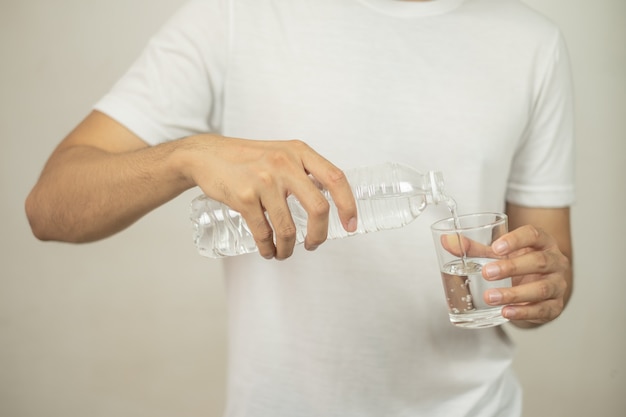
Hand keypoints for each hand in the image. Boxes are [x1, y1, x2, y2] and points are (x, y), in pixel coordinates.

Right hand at [179, 135, 357, 259]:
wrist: (206, 155)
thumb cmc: (247, 158)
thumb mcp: (281, 153)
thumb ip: (303, 171)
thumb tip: (327, 201)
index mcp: (299, 152)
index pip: (336, 178)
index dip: (348, 205)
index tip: (351, 225)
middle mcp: (285, 163)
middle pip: (318, 208)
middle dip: (319, 235)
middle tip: (313, 244)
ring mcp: (264, 180)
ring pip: (288, 227)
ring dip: (288, 248)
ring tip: (284, 252)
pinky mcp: (244, 197)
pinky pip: (263, 233)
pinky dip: (267, 248)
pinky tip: (268, 250)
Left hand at [481, 224, 571, 326]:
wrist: (539, 288)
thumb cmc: (518, 263)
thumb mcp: (498, 254)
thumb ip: (474, 248)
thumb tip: (446, 240)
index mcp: (542, 242)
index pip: (534, 235)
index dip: (516, 240)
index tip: (495, 248)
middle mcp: (555, 262)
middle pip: (539, 262)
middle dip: (512, 268)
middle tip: (487, 273)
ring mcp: (558, 285)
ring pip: (542, 288)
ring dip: (515, 294)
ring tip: (490, 297)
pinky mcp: (555, 307)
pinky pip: (543, 310)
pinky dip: (523, 312)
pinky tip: (506, 312)